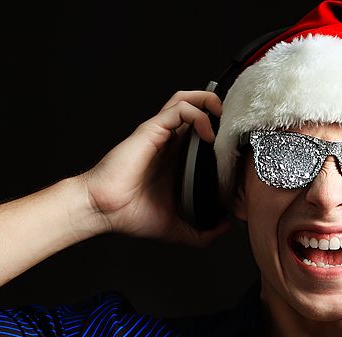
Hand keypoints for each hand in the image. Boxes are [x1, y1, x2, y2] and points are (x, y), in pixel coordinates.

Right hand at [77, 90, 232, 246]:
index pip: (201, 133)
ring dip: (210, 102)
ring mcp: (160, 134)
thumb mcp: (178, 229)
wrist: (104, 210)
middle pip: (196, 108)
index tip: (237, 148)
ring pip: (187, 100)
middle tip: (235, 127)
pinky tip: (208, 134)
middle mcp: (169, 143)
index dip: (222, 133)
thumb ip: (203, 232)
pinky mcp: (152, 130)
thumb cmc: (132, 215)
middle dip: (220, 110)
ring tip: (224, 119)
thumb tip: (226, 226)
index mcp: (176, 160)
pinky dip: (198, 114)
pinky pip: (179, 108)